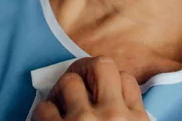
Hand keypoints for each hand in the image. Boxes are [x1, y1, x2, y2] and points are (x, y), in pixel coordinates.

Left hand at [32, 56, 149, 120]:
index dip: (113, 83)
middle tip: (80, 86)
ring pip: (69, 82)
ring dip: (62, 94)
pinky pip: (44, 108)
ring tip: (62, 107)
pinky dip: (44, 115)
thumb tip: (119, 98)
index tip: (103, 93)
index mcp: (137, 119)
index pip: (127, 79)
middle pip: (101, 65)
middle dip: (88, 73)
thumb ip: (132, 116)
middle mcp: (113, 115)